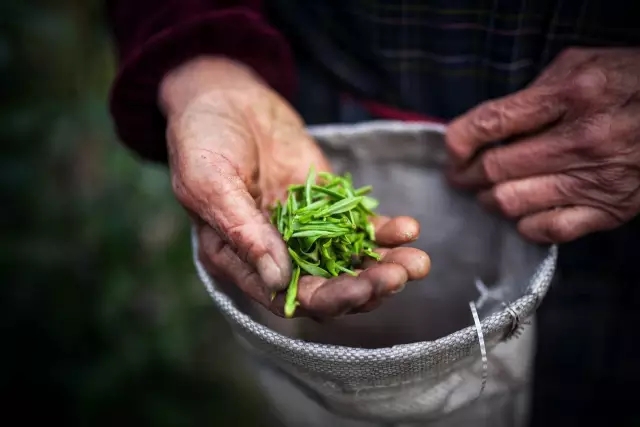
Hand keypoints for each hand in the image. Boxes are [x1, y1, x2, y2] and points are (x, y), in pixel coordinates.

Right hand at [160, 57, 429, 317]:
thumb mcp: (209, 183)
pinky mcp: (327, 204)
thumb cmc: (201, 139)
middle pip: (327, 286)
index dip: (327, 299)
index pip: (288, 296)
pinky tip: (408, 229)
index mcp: (239, 259)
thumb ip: (242, 232)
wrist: (224, 96)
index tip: (361, 289)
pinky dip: (384, 232)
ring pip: (349, 261)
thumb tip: (279, 280)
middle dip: (366, 286)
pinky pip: (359, 226)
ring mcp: (305, 229)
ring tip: (418, 261)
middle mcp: (275, 253)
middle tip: (399, 276)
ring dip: (384, 265)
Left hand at [446, 48, 639, 243]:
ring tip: (488, 192)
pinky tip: (522, 211)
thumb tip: (490, 122)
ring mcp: (595, 179)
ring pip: (511, 202)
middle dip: (465, 175)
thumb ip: (535, 91)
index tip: (452, 149)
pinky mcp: (608, 210)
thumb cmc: (632, 84)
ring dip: (488, 200)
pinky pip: (546, 229)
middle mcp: (581, 139)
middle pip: (494, 169)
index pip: (491, 123)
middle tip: (460, 175)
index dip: (458, 141)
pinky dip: (523, 223)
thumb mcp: (584, 65)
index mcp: (572, 94)